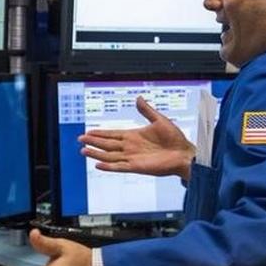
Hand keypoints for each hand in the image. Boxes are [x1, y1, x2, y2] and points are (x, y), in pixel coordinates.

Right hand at [78, 96, 195, 180]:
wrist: (184, 154)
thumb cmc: (175, 139)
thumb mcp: (159, 120)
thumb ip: (146, 110)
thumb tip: (139, 98)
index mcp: (134, 136)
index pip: (112, 134)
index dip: (100, 133)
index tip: (89, 131)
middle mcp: (130, 147)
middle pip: (107, 144)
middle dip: (93, 141)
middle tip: (81, 139)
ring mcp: (132, 157)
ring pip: (109, 155)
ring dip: (96, 153)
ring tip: (84, 150)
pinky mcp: (136, 167)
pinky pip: (119, 167)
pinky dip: (108, 167)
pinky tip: (98, 165)